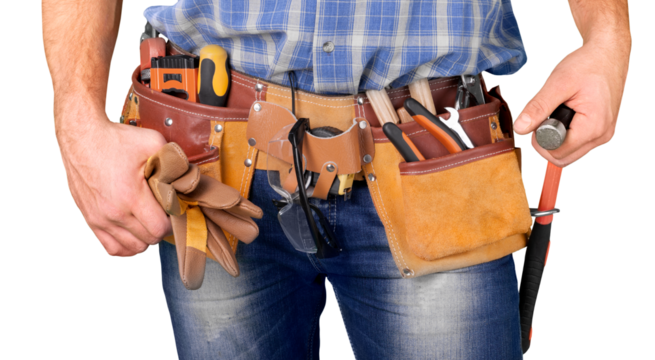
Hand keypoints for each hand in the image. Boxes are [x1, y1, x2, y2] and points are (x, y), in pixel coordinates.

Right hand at [56, 110, 171, 257]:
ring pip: (130, 248)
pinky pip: (110, 248)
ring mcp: (98, 218)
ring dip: (144, 239)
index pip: (159, 229)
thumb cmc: (117, 139)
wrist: (81, 136)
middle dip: (160, 230)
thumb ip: (174, 161)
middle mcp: (112, 213)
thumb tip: (188, 177)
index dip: (171, 222)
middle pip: (147, 241)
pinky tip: (132, 234)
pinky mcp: (89, 219)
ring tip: (148, 224)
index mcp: (130, 197)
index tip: (171, 210)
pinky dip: (124, 247)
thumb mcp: (152, 142)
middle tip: (162, 214)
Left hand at [512, 37, 630, 168]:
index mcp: (594, 128)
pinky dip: (564, 134)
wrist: (608, 52)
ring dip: (555, 138)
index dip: (540, 140)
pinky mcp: (601, 131)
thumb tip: (519, 129)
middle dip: (546, 142)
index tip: (539, 118)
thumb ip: (538, 107)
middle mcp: (602, 137)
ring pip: (569, 153)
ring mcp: (603, 135)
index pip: (557, 153)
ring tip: (557, 112)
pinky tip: (564, 115)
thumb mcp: (558, 83)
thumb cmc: (587, 64)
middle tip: (544, 116)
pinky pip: (576, 144)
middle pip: (562, 158)